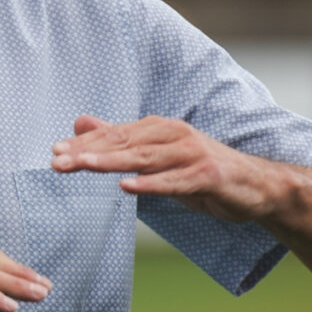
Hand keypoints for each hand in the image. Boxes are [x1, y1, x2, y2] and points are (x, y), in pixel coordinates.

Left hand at [49, 114, 291, 223]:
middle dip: (88, 152)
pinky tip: (128, 188)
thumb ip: (120, 141)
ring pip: (144, 159)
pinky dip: (151, 184)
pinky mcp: (207, 175)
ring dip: (111, 163)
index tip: (54, 152)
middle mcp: (173, 136)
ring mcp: (191, 154)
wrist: (257, 187)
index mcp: (159, 130)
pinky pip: (174, 182)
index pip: (114, 136)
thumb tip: (80, 123)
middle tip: (56, 160)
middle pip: (123, 144)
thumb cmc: (202, 172)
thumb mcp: (158, 156)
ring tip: (81, 166)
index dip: (84, 144)